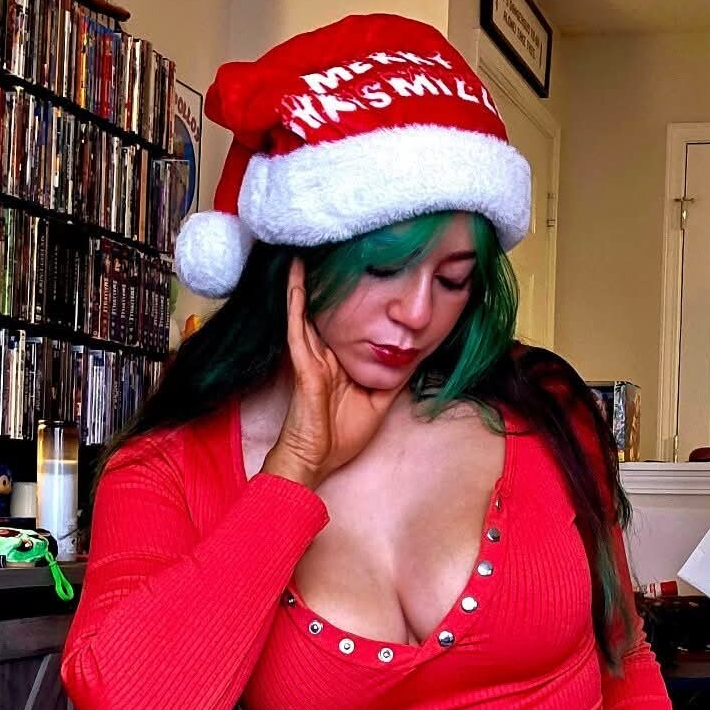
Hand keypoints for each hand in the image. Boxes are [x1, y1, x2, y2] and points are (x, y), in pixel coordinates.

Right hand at [263, 257, 407, 487]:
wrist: (316, 461)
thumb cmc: (340, 437)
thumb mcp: (378, 403)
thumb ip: (393, 380)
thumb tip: (414, 360)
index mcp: (340, 364)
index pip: (348, 327)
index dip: (355, 303)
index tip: (365, 273)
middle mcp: (324, 355)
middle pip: (326, 312)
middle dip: (328, 283)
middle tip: (333, 248)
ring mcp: (312, 357)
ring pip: (307, 311)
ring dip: (305, 281)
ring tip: (305, 249)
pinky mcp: (304, 364)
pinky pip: (298, 326)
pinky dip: (295, 300)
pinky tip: (295, 276)